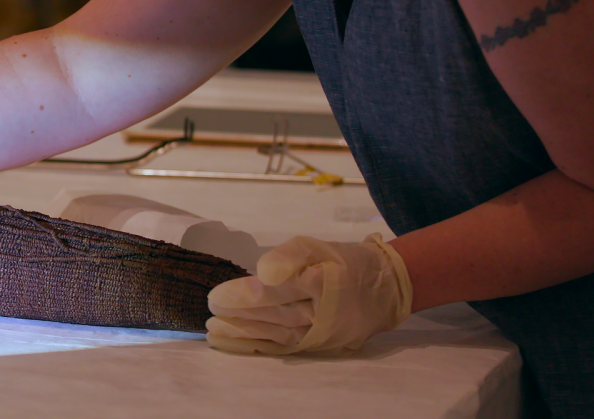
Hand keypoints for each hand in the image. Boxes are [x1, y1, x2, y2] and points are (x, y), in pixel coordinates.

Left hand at [206, 234, 411, 355]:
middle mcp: (322, 313)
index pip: (278, 292)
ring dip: (243, 334)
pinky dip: (258, 346)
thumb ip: (291, 255)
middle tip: (209, 312)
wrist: (385, 288)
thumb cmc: (345, 262)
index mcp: (323, 283)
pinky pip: (285, 347)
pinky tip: (234, 344)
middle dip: (239, 315)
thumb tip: (263, 272)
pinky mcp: (318, 345)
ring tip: (213, 331)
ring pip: (276, 334)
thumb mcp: (320, 246)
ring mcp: (321, 333)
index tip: (218, 297)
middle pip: (274, 316)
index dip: (245, 296)